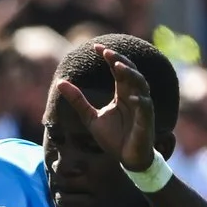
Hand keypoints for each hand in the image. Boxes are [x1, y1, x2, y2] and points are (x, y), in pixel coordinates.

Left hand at [54, 49, 156, 173]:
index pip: (118, 69)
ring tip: (117, 66)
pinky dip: (139, 100)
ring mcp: (142, 107)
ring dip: (130, 75)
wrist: (126, 159)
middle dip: (119, 60)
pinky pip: (145, 107)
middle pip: (130, 72)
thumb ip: (77, 100)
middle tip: (106, 52)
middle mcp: (134, 96)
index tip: (96, 47)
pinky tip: (130, 95)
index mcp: (122, 93)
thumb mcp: (90, 117)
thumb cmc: (113, 137)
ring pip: (140, 84)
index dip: (109, 57)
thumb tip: (60, 82)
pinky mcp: (146, 120)